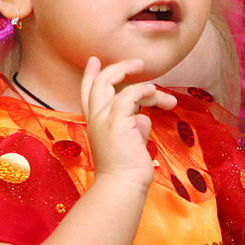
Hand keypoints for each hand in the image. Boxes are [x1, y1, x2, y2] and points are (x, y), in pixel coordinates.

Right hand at [80, 56, 169, 184]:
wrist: (123, 185)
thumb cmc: (128, 169)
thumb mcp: (132, 141)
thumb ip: (136, 125)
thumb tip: (144, 116)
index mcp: (96, 123)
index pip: (88, 92)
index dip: (90, 75)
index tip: (94, 60)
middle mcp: (95, 117)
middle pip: (98, 82)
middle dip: (116, 67)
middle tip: (137, 63)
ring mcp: (103, 118)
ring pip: (111, 82)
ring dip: (137, 78)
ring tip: (156, 85)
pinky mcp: (116, 120)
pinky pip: (129, 94)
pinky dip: (144, 90)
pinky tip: (157, 95)